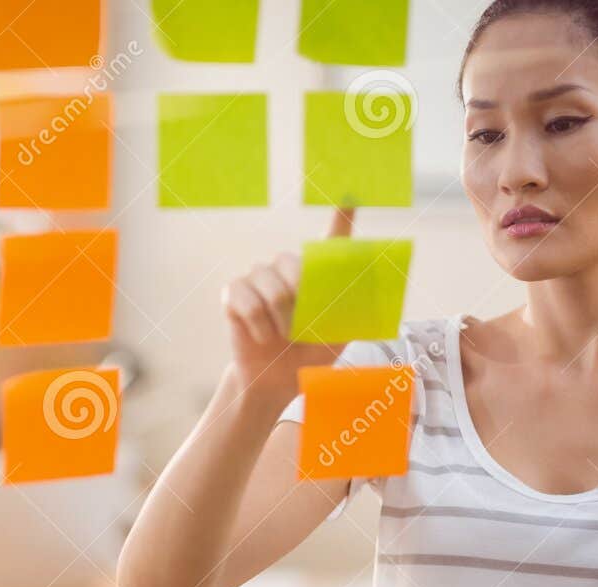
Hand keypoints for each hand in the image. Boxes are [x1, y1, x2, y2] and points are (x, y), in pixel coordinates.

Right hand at [221, 207, 355, 408]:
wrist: (278, 379)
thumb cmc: (310, 354)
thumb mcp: (338, 335)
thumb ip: (350, 312)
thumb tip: (364, 295)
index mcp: (316, 274)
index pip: (332, 238)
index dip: (342, 216)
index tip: (351, 196)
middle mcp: (285, 267)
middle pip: (292, 263)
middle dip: (299, 299)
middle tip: (301, 327)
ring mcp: (257, 277)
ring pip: (269, 285)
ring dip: (280, 319)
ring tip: (283, 336)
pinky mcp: (234, 293)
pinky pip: (246, 301)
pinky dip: (258, 326)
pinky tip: (261, 337)